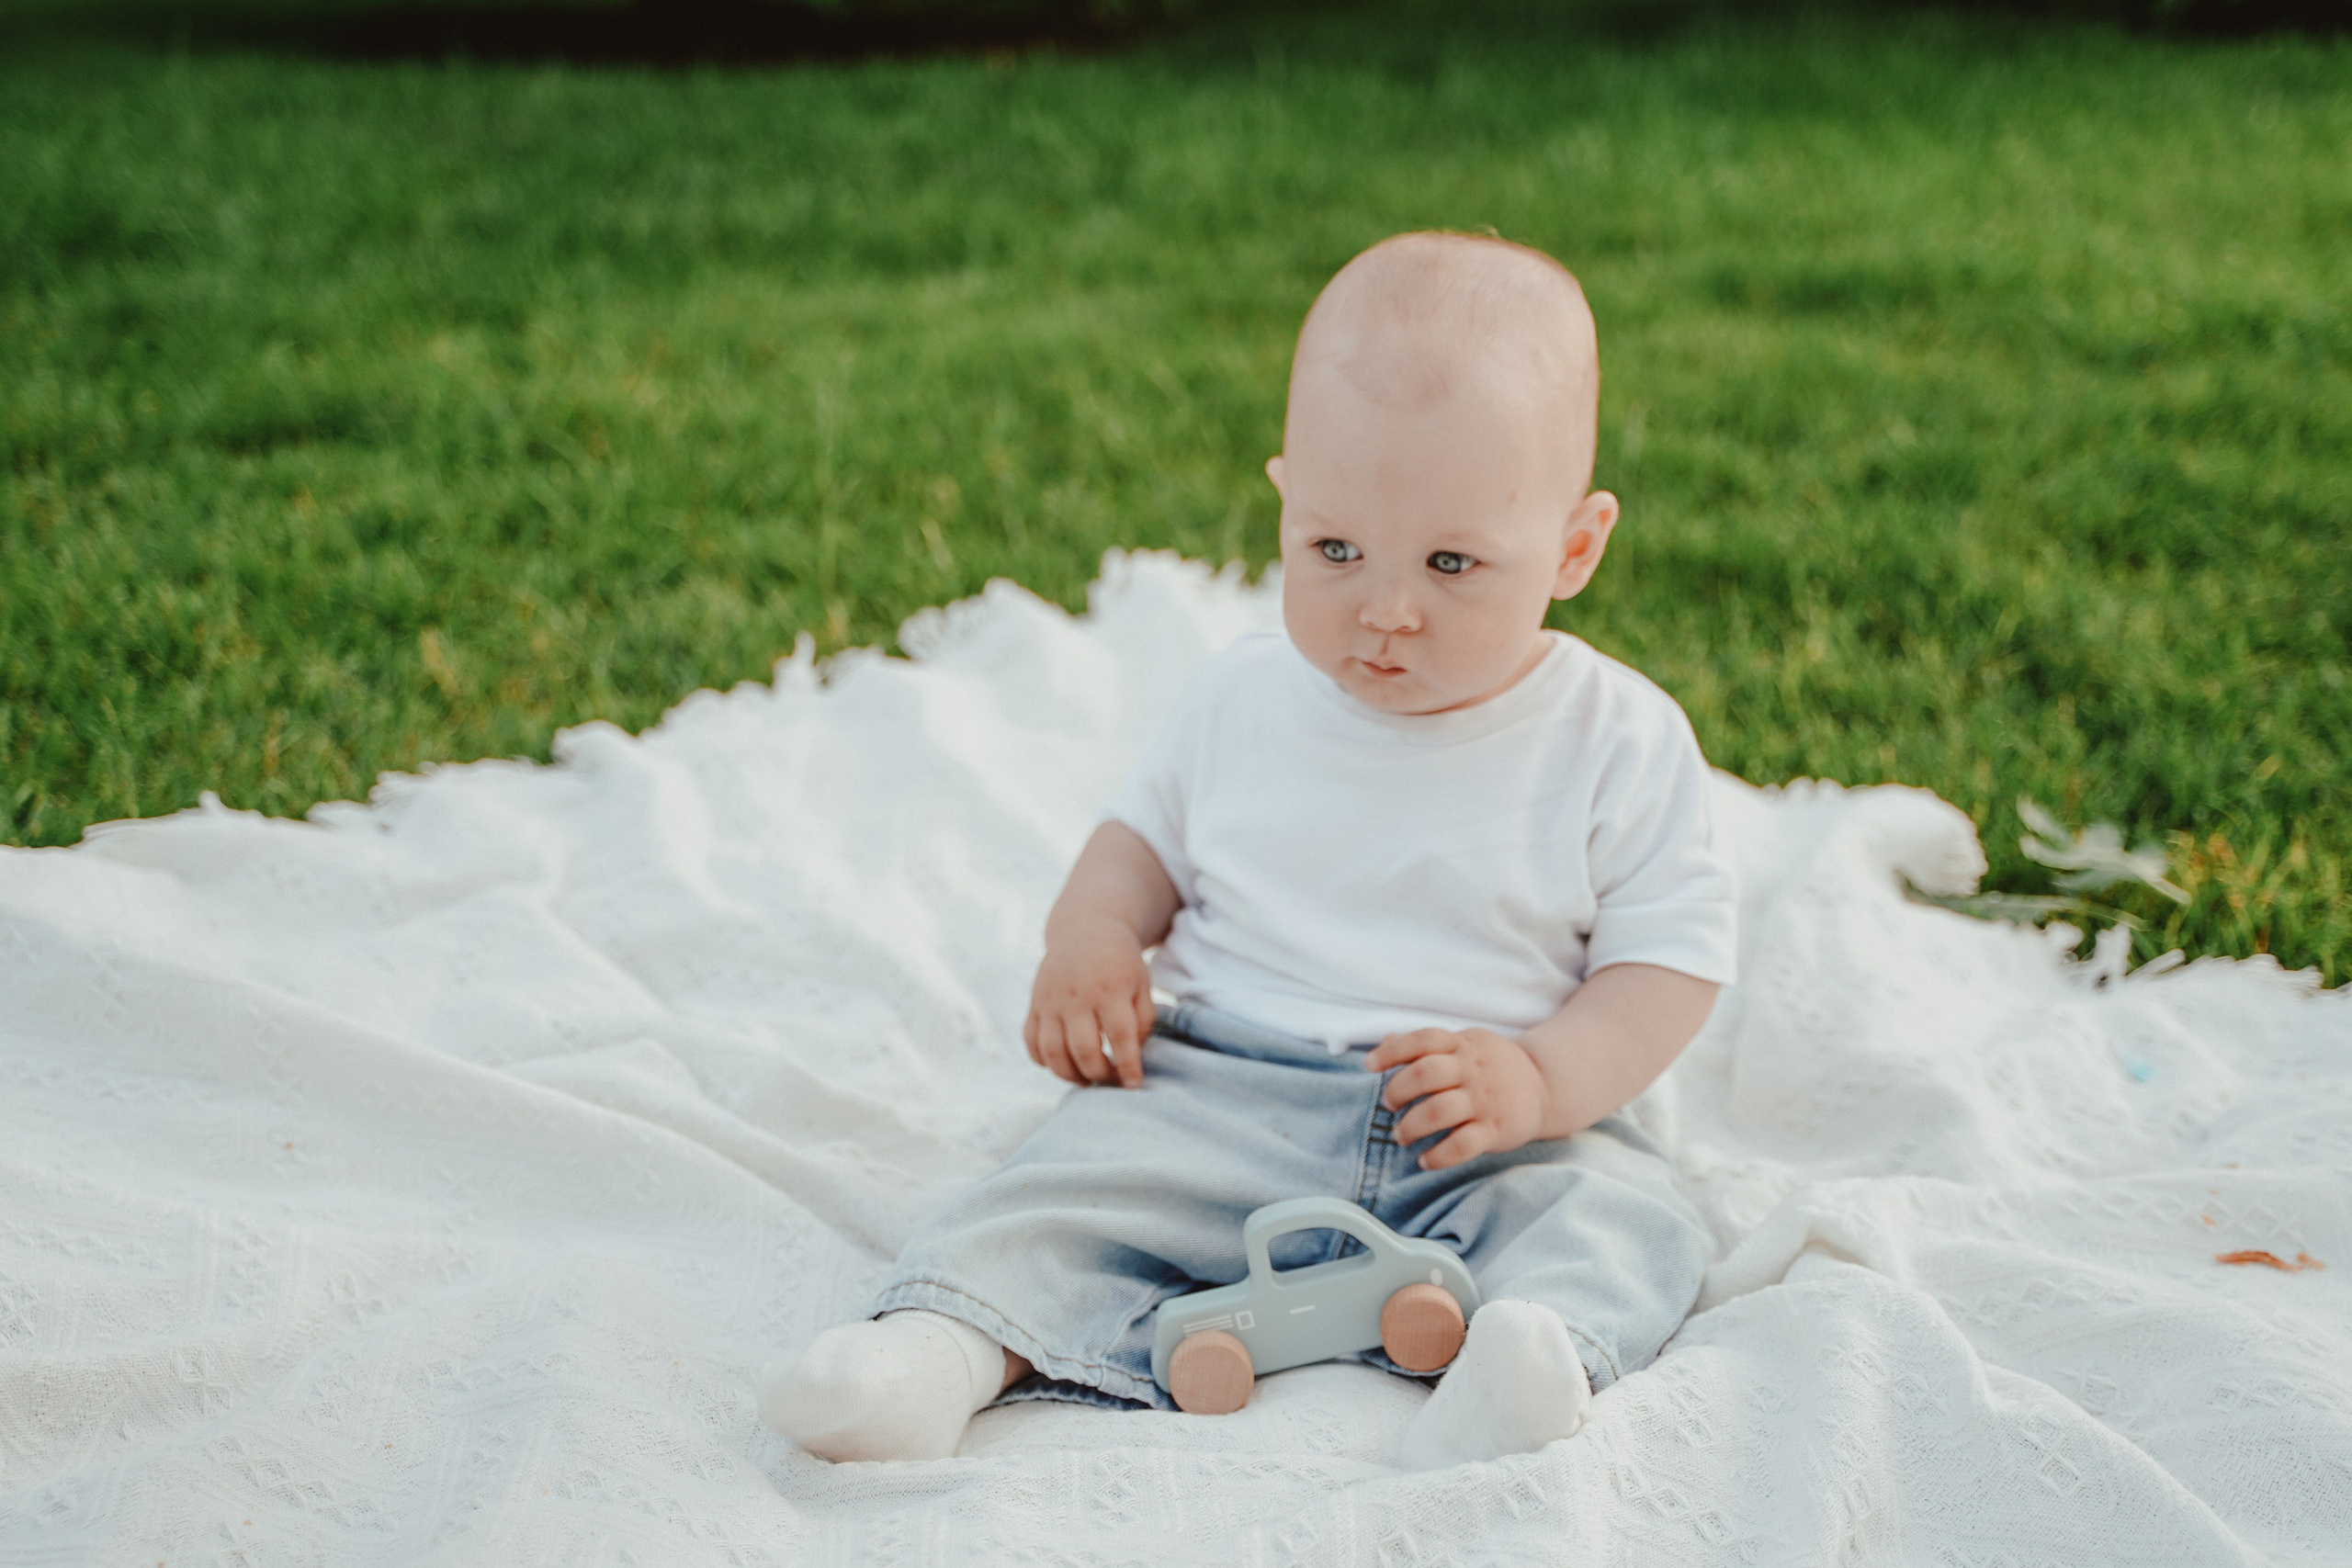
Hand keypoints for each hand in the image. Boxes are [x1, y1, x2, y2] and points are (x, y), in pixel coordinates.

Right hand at [1023, 915, 1155, 1087]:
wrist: (1085, 931)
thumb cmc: (1120, 965)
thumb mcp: (1142, 985)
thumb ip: (1143, 1021)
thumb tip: (1132, 1058)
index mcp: (1110, 989)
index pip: (1120, 1037)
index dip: (1127, 1066)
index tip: (1134, 1084)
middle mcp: (1077, 996)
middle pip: (1083, 1049)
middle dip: (1099, 1074)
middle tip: (1110, 1080)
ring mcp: (1051, 1001)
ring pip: (1052, 1052)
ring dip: (1070, 1075)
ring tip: (1086, 1080)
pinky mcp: (1034, 1004)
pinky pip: (1031, 1042)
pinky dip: (1043, 1061)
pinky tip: (1062, 1062)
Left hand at [1364, 1027, 1548, 1170]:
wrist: (1546, 1086)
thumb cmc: (1493, 1065)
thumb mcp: (1465, 1044)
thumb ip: (1427, 1045)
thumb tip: (1386, 1039)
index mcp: (1462, 1045)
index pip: (1423, 1039)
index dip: (1392, 1051)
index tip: (1370, 1065)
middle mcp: (1472, 1070)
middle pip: (1426, 1074)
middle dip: (1397, 1091)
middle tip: (1390, 1105)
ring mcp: (1484, 1101)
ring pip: (1439, 1111)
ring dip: (1411, 1126)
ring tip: (1401, 1135)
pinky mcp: (1495, 1130)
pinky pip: (1462, 1145)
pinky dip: (1438, 1156)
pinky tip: (1425, 1160)